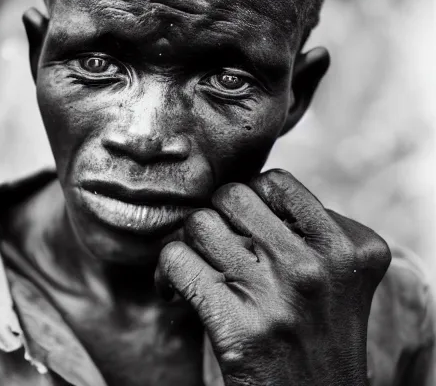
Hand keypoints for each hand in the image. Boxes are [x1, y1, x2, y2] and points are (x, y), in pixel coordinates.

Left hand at [155, 169, 390, 385]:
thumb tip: (249, 189)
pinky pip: (176, 259)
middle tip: (219, 241)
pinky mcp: (239, 327)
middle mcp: (319, 266)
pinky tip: (173, 288)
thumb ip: (307, 227)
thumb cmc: (320, 334)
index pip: (276, 181)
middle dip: (218, 214)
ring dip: (190, 242)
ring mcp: (279, 296)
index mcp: (351, 247)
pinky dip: (164, 271)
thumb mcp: (340, 274)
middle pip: (233, 195)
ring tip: (197, 263)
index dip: (254, 196)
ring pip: (200, 223)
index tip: (247, 222)